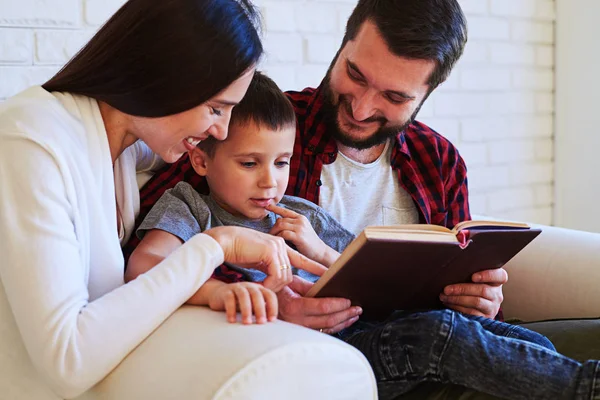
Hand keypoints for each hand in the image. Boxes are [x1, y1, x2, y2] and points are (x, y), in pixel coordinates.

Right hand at [205, 226, 326, 291]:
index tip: (328, 275)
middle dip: (280, 286)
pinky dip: (269, 284)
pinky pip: (276, 274)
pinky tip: (260, 286)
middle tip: (267, 292)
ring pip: (285, 275)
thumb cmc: (237, 252)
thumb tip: (278, 279)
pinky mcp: (270, 250)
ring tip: (261, 289)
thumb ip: (270, 267)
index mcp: (280, 246)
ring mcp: (276, 246)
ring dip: (273, 287)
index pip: (301, 259)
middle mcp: (281, 244)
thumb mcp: (258, 260)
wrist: (223, 242)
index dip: (314, 268)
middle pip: (290, 273)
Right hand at [208, 282, 277, 323]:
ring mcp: (237, 287)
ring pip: (243, 295)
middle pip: (257, 295)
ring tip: (247, 323)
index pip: (270, 295)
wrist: (218, 294)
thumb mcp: (252, 306)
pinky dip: (231, 310)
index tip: (271, 320)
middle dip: (260, 309)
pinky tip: (232, 321)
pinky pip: (229, 299)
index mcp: (259, 289)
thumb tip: (272, 325)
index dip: (273, 307)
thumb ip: (261, 311)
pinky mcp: (225, 291)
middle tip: (261, 323)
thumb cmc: (239, 303)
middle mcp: (249, 286)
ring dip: (246, 309)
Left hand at [268, 204, 337, 265]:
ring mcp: (300, 227)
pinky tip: (278, 242)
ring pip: (280, 225)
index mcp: (300, 218)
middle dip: (273, 228)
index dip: (275, 208)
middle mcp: (300, 220)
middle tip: (269, 236)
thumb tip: (277, 221)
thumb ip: (290, 225)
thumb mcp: (300, 230)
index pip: (285, 211)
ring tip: (272, 239)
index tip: (267, 205)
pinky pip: (283, 234)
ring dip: (274, 233)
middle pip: (280, 220)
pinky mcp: (299, 236)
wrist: (320, 252)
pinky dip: (279, 237)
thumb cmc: (308, 243)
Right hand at [278, 276, 361, 333]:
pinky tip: (344, 322)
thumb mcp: (292, 283)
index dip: (338, 304)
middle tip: (358, 308)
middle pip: (328, 320)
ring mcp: (299, 330)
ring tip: (355, 315)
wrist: (260, 305)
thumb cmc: (276, 290)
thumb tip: (330, 288)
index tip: (349, 300)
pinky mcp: (301, 333)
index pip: (322, 307)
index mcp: (294, 306)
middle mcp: (296, 321)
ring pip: (327, 329)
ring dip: (343, 322)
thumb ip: (311, 287)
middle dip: (345, 314)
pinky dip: (335, 327)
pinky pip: (321, 332)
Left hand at [440, 268, 506, 318]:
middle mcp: (497, 294)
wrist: (473, 306)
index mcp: (496, 281)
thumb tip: (453, 261)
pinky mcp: (485, 318)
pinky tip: (448, 304)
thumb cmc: (469, 285)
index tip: (473, 276)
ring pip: (476, 301)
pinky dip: (457, 308)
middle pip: (483, 290)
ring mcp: (492, 307)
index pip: (500, 276)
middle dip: (462, 289)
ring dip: (457, 299)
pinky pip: (472, 313)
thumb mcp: (471, 277)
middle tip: (446, 289)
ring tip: (444, 296)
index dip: (488, 275)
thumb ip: (468, 270)